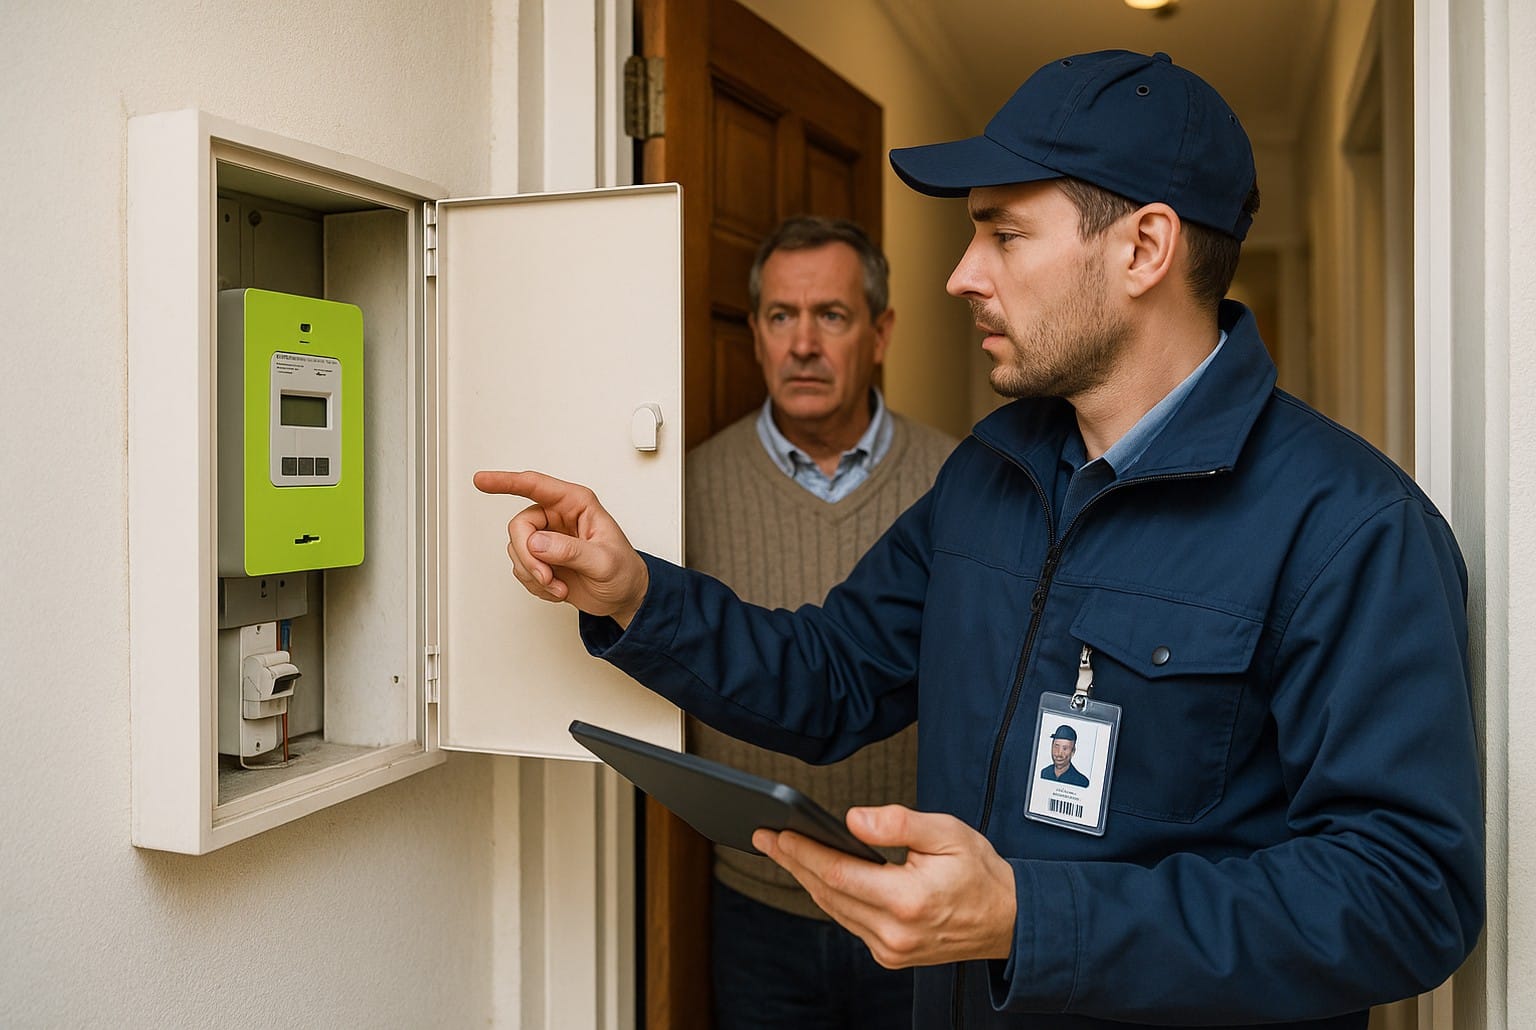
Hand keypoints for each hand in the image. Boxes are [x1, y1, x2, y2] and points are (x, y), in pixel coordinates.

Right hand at [472, 470, 650, 626]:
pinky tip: (558, 589)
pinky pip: (521, 569)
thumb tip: (537, 542)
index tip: (481, 481)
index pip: (535, 485)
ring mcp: (547, 539)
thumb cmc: (623, 571)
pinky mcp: (540, 559)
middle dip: (528, 556)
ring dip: (535, 575)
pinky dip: (536, 585)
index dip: (506, 482)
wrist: (624, 597)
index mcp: (576, 504)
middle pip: (520, 527)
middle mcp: (557, 517)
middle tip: (546, 577)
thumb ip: (570, 550)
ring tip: (560, 586)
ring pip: (517, 550)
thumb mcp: (604, 561)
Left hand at [753, 805, 1016, 967]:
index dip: (803, 852)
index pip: (838, 873)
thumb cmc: (980, 873)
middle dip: (793, 862)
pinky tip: (817, 877)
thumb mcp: (946, 832)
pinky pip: (850, 923)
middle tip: (764, 838)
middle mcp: (895, 933)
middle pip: (827, 893)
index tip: (778, 833)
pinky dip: (831, 898)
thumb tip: (852, 820)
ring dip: (806, 880)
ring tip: (783, 852)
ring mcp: (891, 950)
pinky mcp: (891, 956)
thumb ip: (897, 823)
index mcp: (908, 900)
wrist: (1009, 921)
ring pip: (835, 910)